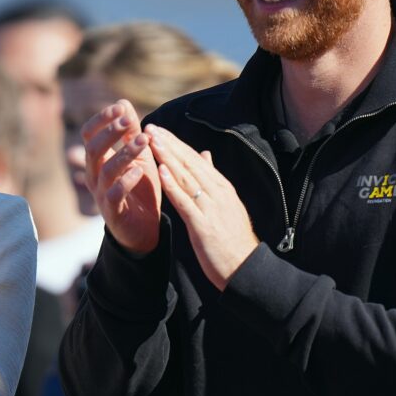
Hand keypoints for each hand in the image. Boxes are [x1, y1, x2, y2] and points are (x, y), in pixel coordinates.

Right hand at [82, 100, 160, 253]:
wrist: (145, 229)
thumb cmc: (140, 189)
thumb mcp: (139, 156)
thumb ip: (130, 133)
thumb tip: (122, 102)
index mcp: (98, 160)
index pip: (89, 134)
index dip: (102, 119)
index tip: (120, 108)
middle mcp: (94, 176)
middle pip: (93, 149)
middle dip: (110, 132)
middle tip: (128, 121)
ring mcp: (101, 194)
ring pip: (105, 170)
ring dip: (124, 153)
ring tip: (143, 141)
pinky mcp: (112, 212)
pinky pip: (114, 195)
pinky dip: (126, 181)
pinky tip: (139, 171)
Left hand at [146, 124, 258, 289]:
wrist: (246, 268)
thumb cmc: (234, 239)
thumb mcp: (226, 204)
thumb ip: (213, 179)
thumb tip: (206, 154)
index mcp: (222, 187)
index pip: (195, 159)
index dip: (176, 143)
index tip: (158, 130)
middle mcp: (217, 193)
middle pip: (190, 163)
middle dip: (169, 144)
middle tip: (150, 126)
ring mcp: (211, 208)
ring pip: (186, 177)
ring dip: (168, 157)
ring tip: (152, 140)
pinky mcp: (203, 225)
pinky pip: (185, 202)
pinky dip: (173, 185)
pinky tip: (161, 172)